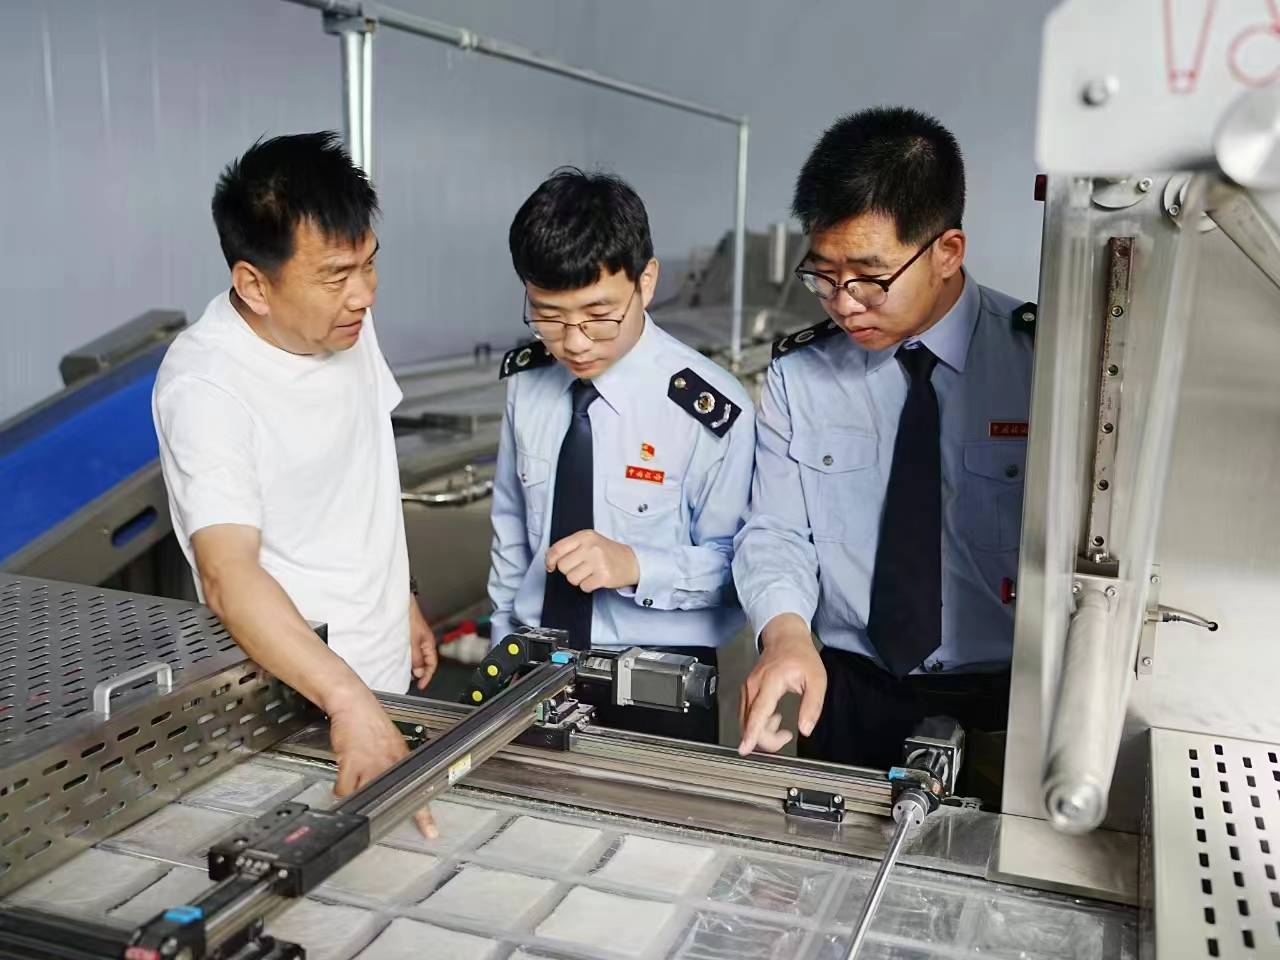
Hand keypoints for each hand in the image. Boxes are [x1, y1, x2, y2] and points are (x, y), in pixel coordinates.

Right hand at [327, 685, 437, 837]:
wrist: (355, 706)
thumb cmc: (371, 725)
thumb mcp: (393, 744)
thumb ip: (395, 765)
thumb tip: (396, 784)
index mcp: (402, 761)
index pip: (417, 790)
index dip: (424, 815)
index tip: (430, 832)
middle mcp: (389, 765)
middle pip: (390, 799)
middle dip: (382, 809)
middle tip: (378, 816)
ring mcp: (370, 765)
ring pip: (364, 796)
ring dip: (357, 797)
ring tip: (353, 788)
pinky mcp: (351, 762)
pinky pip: (345, 789)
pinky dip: (341, 791)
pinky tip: (342, 783)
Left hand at [409, 595, 437, 690]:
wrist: (403, 603)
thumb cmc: (410, 617)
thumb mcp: (413, 640)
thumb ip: (416, 657)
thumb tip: (419, 672)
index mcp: (429, 643)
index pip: (432, 664)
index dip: (428, 676)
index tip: (421, 685)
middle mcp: (424, 642)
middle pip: (425, 662)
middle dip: (419, 672)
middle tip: (411, 681)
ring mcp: (417, 640)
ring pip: (417, 657)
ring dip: (412, 666)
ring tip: (404, 673)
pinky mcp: (409, 637)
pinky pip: (410, 652)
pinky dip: (407, 658)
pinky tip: (399, 661)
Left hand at [545, 530, 639, 591]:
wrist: (631, 561)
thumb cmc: (607, 552)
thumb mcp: (589, 541)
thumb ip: (570, 546)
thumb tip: (549, 558)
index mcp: (585, 536)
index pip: (557, 549)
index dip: (550, 560)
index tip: (550, 566)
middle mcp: (591, 547)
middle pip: (563, 566)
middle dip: (569, 570)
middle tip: (581, 567)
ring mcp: (598, 561)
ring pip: (572, 578)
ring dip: (578, 579)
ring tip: (590, 573)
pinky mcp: (603, 576)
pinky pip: (583, 587)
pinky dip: (588, 586)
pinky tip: (596, 578)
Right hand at [738, 614, 826, 755]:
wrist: (785, 637)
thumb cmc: (801, 656)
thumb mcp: (817, 680)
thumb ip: (812, 706)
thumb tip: (805, 729)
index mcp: (771, 681)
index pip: (759, 712)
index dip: (752, 733)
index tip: (745, 748)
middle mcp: (754, 685)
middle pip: (749, 721)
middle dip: (764, 738)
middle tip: (785, 737)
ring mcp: (748, 687)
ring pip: (746, 720)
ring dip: (762, 731)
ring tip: (781, 726)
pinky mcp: (747, 691)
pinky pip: (747, 714)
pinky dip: (758, 723)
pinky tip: (773, 718)